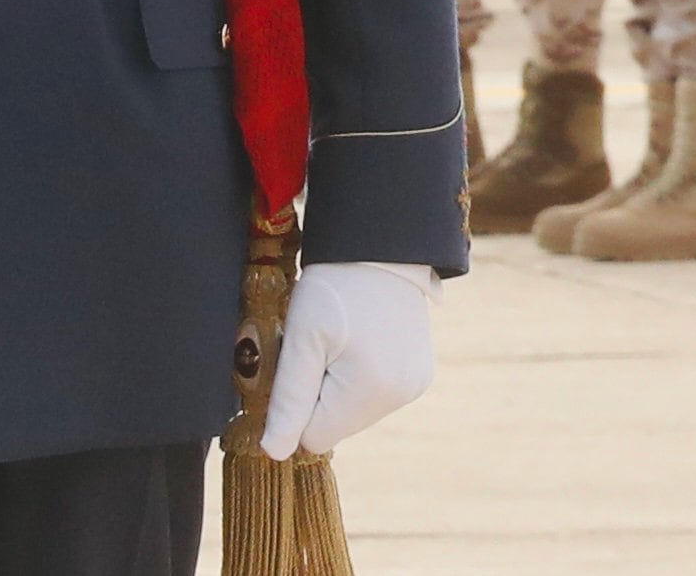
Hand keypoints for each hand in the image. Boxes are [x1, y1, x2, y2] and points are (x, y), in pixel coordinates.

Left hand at [259, 260, 438, 459]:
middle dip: (319, 393)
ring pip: (354, 412)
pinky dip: (361, 376)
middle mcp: (401, 396)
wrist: (380, 243)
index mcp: (371, 392)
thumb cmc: (335, 284)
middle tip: (322, 343)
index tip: (302, 360)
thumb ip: (290, 398)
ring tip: (343, 337)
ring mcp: (415, 385)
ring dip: (339, 385)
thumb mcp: (302, 337)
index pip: (313, 437)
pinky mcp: (420, 373)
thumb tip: (275, 453)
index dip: (297, 404)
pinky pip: (376, 395)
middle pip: (336, 426)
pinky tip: (363, 339)